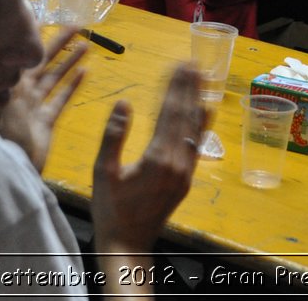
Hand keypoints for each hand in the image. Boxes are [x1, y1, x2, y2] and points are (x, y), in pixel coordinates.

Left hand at [0, 25, 87, 170]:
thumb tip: (10, 53)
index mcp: (10, 83)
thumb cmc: (1, 136)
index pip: (22, 53)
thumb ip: (6, 81)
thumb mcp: (0, 104)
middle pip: (42, 61)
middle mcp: (22, 91)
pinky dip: (72, 86)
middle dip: (59, 43)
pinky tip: (84, 72)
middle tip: (76, 26)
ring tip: (87, 45)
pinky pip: (60, 99)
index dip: (33, 37)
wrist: (6, 168)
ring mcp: (34, 106)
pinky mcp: (45, 122)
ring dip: (70, 61)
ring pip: (54, 77)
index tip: (46, 18)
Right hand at [91, 63, 208, 254]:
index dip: (176, 87)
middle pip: (186, 117)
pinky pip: (196, 146)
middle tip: (193, 63)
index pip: (170, 113)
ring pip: (194, 130)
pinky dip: (200, 125)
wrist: (127, 244)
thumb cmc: (110, 208)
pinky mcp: (185, 180)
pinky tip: (203, 113)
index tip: (181, 65)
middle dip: (189, 88)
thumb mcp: (104, 171)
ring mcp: (185, 173)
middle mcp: (177, 163)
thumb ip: (114, 135)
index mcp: (158, 158)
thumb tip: (124, 103)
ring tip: (200, 79)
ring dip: (196, 102)